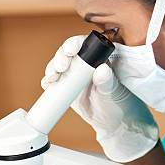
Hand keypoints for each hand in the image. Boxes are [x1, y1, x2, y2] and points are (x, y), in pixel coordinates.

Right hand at [42, 36, 158, 162]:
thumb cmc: (117, 102)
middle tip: (60, 67)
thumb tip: (102, 69)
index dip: (75, 44)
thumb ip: (108, 81)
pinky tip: (48, 83)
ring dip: (52, 67)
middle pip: (67, 52)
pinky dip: (48, 81)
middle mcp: (84, 63)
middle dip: (60, 56)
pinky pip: (53, 80)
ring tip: (53, 77)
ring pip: (58, 64)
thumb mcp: (113, 91)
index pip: (85, 44)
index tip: (70, 50)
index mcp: (99, 58)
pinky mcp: (65, 86)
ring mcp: (73, 74)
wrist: (110, 121)